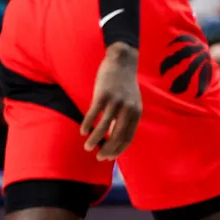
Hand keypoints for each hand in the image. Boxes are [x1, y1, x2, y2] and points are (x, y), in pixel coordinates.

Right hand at [80, 43, 141, 158]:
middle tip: (98, 157)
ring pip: (104, 127)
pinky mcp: (103, 94)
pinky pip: (94, 114)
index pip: (128, 138)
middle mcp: (128, 109)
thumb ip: (125, 119)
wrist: (122, 61)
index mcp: (136, 113)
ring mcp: (115, 101)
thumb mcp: (131, 103)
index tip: (108, 158)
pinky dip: (88, 125)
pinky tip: (83, 131)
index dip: (117, 150)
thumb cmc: (124, 84)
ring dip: (95, 140)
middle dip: (107, 150)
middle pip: (117, 136)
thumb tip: (113, 137)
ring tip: (88, 147)